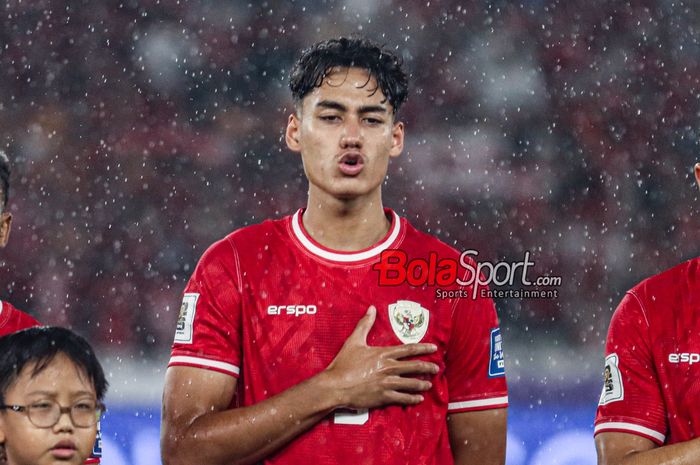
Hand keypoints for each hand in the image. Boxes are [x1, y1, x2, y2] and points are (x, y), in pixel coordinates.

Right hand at [324, 305, 438, 409]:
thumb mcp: (353, 341)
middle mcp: (388, 368)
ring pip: (411, 383)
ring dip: (422, 384)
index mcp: (383, 354)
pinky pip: (402, 397)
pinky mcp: (383, 397)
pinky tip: (418, 398)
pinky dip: (412, 398)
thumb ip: (365, 324)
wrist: (335, 386)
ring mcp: (387, 383)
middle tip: (437, 368)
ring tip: (429, 384)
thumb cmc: (343, 363)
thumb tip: (372, 308)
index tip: (434, 348)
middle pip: (414, 367)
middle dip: (428, 367)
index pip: (409, 349)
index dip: (423, 348)